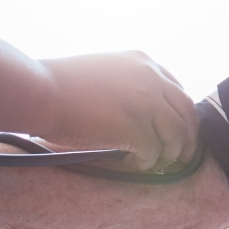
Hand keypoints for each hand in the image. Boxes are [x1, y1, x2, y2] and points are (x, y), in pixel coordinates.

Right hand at [38, 51, 199, 171]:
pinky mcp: (136, 128)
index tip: (177, 128)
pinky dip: (147, 163)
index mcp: (143, 61)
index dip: (179, 113)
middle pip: (186, 111)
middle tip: (184, 155)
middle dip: (188, 136)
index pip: (177, 89)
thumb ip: (126, 84)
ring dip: (170, 153)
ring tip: (159, 165)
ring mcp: (147, 102)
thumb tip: (138, 111)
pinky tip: (135, 166)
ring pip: (175, 134)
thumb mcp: (103, 71)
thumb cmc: (59, 84)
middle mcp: (151, 78)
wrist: (40, 92)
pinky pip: (153, 152)